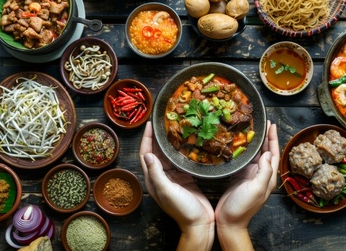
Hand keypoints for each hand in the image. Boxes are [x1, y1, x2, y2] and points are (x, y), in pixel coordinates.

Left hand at [139, 121, 214, 250]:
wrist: (199, 223)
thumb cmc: (182, 209)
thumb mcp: (167, 191)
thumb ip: (157, 174)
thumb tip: (148, 155)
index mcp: (154, 179)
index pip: (146, 154)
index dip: (146, 138)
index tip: (150, 124)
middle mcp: (161, 176)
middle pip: (156, 152)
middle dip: (157, 137)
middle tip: (163, 122)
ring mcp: (174, 177)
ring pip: (168, 155)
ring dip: (170, 142)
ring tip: (175, 127)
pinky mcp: (186, 178)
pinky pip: (181, 160)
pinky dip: (182, 149)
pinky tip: (188, 141)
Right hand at [215, 121, 279, 249]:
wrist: (229, 221)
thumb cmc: (243, 207)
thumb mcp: (257, 188)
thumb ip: (264, 171)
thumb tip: (268, 153)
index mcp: (268, 176)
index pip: (274, 152)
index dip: (273, 138)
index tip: (271, 124)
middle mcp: (261, 174)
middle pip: (265, 150)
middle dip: (265, 136)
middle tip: (262, 122)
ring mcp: (250, 175)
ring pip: (255, 153)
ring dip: (255, 141)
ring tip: (251, 128)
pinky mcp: (239, 176)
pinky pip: (244, 159)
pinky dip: (244, 149)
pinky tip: (239, 142)